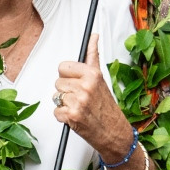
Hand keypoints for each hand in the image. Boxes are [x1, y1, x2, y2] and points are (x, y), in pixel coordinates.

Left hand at [53, 34, 131, 160]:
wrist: (114, 133)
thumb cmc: (106, 107)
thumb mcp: (101, 78)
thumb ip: (93, 56)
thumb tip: (93, 36)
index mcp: (92, 74)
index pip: (63, 66)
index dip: (67, 76)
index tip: (76, 82)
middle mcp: (85, 86)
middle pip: (58, 82)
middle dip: (66, 90)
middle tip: (80, 98)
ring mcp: (78, 101)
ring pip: (56, 96)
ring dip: (64, 104)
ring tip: (79, 107)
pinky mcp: (71, 116)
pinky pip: (55, 111)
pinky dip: (62, 116)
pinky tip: (75, 117)